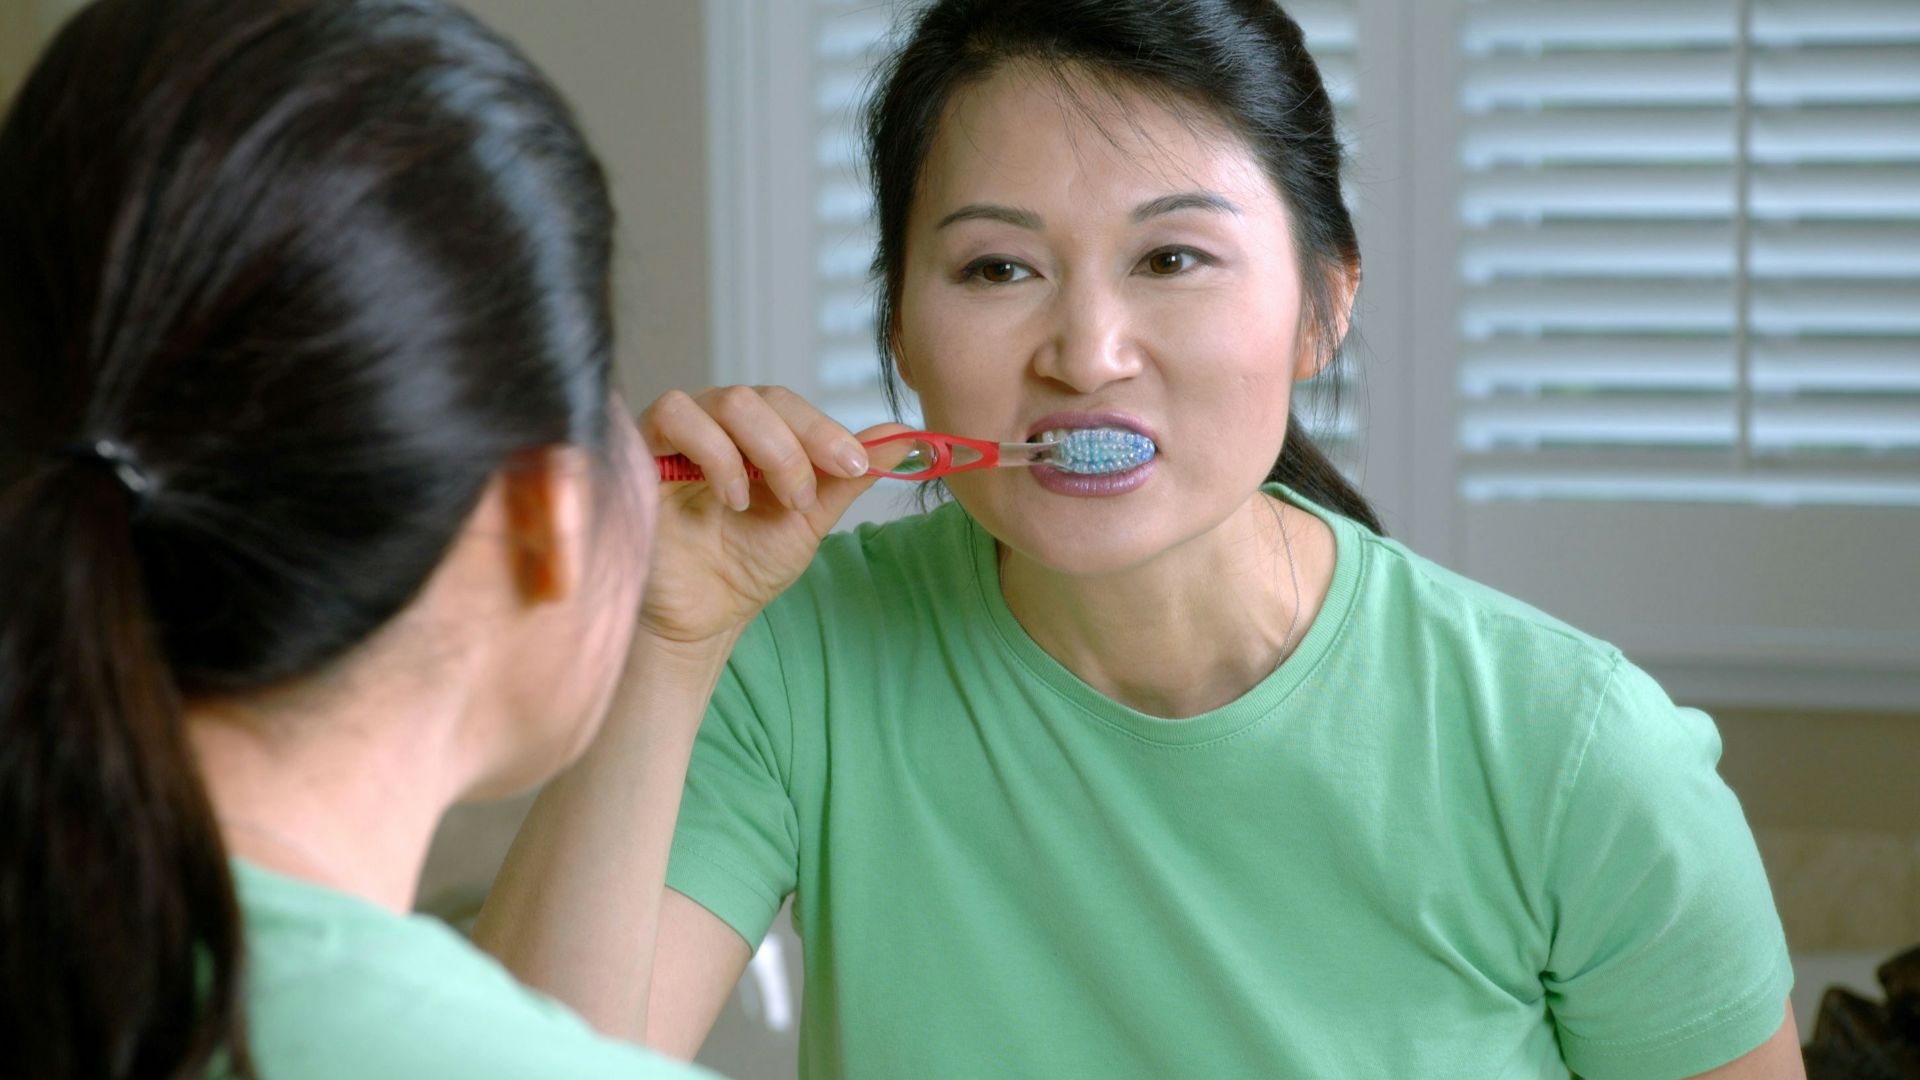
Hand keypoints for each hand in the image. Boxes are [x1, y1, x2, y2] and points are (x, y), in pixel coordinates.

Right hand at [636, 385, 907, 645]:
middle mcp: (716, 425)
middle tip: (804, 500)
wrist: (702, 617)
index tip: (856, 466)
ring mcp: (678, 435)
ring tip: (760, 503)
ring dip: (761, 449)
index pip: (790, 404)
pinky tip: (729, 496)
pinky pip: (674, 416)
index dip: (825, 429)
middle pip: (760, 396)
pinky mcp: (642, 451)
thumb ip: (847, 477)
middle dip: (796, 446)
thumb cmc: (747, 566)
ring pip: (725, 399)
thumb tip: (907, 437)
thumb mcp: (810, 519)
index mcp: (755, 434)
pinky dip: (713, 451)